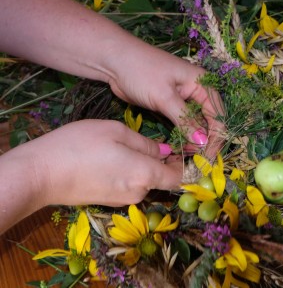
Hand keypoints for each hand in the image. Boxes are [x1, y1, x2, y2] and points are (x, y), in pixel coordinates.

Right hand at [22, 119, 182, 206]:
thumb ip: (146, 143)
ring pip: (145, 180)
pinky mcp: (110, 201)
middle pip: (162, 178)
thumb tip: (165, 150)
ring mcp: (123, 200)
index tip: (191, 152)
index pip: (180, 178)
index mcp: (145, 174)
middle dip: (164, 161)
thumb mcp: (116, 132)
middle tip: (158, 139)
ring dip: (146, 166)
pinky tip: (116, 158)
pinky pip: (131, 185)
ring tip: (131, 145)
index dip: (189, 167)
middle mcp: (139, 192)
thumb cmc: (80, 145)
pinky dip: (132, 173)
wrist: (41, 173)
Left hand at [105, 37, 225, 157]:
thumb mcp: (164, 97)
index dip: (215, 137)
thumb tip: (202, 142)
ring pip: (196, 124)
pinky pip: (183, 123)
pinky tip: (179, 147)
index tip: (208, 157)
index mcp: (202, 83)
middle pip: (209, 120)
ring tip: (187, 155)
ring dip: (194, 140)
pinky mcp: (171, 105)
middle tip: (197, 160)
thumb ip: (185, 120)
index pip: (217, 115)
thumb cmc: (141, 71)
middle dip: (205, 140)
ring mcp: (184, 98)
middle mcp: (197, 91)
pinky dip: (183, 135)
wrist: (114, 62)